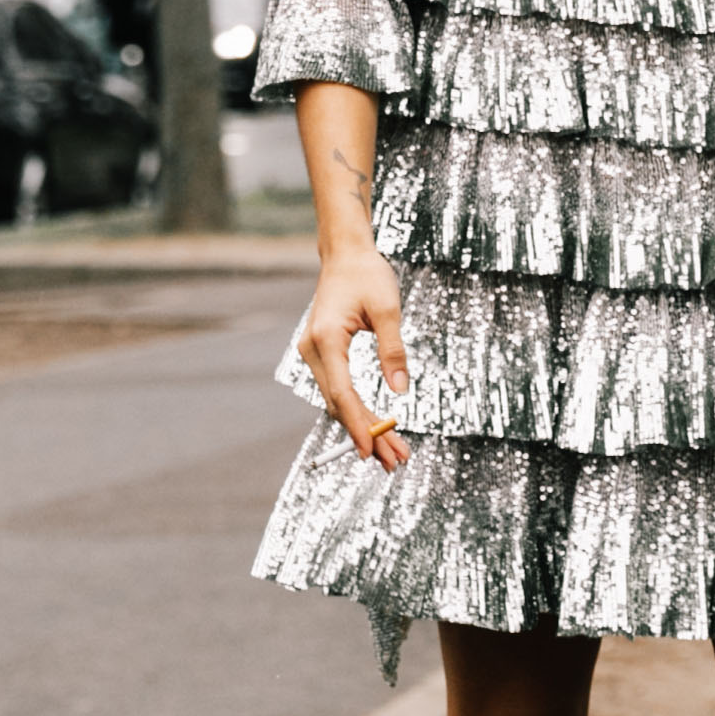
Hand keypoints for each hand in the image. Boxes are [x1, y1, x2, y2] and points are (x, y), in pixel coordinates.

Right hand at [300, 246, 410, 471]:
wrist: (345, 254)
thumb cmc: (367, 274)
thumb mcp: (388, 308)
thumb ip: (393, 350)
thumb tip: (401, 390)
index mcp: (327, 339)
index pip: (342, 392)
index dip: (357, 424)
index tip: (372, 450)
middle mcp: (313, 350)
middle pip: (339, 404)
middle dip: (366, 433)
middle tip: (394, 460)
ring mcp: (314, 353)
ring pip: (338, 401)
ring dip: (363, 426)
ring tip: (391, 452)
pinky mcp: (322, 354)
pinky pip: (338, 389)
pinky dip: (356, 410)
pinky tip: (375, 427)